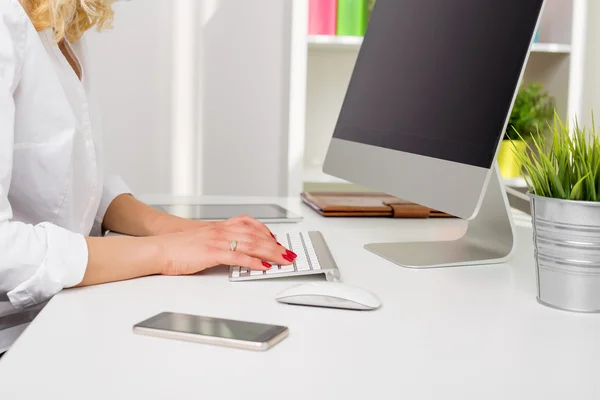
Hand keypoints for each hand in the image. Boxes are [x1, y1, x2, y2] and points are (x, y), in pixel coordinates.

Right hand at [155, 217, 296, 275]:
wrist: (160, 249)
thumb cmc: (178, 248)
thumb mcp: (203, 240)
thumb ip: (220, 243)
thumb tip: (235, 252)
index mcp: (220, 227)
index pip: (250, 225)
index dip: (267, 232)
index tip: (278, 240)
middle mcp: (221, 231)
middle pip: (256, 236)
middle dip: (276, 245)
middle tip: (289, 253)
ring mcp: (218, 241)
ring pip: (251, 244)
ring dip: (271, 253)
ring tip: (283, 260)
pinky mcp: (212, 253)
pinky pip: (238, 256)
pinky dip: (254, 262)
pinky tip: (263, 267)